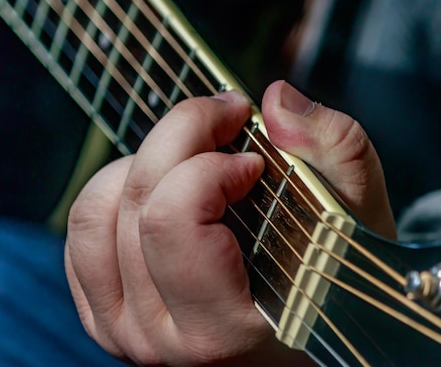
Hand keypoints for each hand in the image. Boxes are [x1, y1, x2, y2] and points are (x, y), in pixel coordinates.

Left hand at [64, 81, 394, 365]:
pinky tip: (162, 187)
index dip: (211, 165)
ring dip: (145, 162)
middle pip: (139, 204)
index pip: (174, 222)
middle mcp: (163, 340)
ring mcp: (124, 331)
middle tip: (225, 118)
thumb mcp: (356, 216)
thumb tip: (275, 101)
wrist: (305, 329)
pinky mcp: (103, 317)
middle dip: (182, 134)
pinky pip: (83, 232)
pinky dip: (116, 190)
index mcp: (226, 330)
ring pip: (96, 212)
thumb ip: (333, 152)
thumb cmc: (331, 278)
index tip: (253, 158)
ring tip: (193, 160)